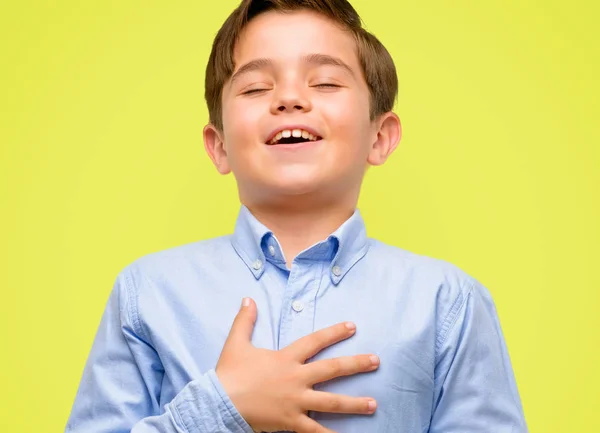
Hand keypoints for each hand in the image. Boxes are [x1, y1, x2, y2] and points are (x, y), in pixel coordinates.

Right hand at [215, 297, 379, 432]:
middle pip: (332, 369)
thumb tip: (248, 299)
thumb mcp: (236, 343)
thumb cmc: (229, 373)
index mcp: (286, 358)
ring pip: (331, 402)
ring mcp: (295, 401)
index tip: (353, 327)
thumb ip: (245, 320)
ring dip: (354, 403)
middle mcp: (296, 378)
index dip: (334, 333)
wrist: (219, 401)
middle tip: (376, 361)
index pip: (315, 341)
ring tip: (374, 404)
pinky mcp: (291, 421)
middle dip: (356, 364)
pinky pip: (314, 431)